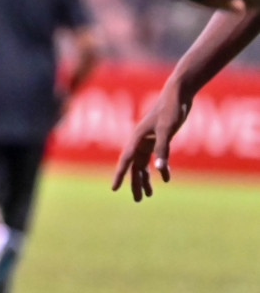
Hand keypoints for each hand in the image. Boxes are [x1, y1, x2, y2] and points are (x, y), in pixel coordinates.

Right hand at [112, 81, 190, 200]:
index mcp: (136, 138)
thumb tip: (160, 171)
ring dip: (145, 178)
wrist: (178, 93)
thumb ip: (162, 150)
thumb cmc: (171, 109)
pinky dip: (159, 167)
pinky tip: (165, 178)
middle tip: (138, 200)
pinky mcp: (157, 137)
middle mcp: (139, 140)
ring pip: (143, 164)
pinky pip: (154, 157)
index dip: (119, 176)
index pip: (125, 161)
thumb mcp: (167, 130)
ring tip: (148, 194)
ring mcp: (148, 139)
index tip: (114, 189)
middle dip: (135, 183)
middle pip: (134, 166)